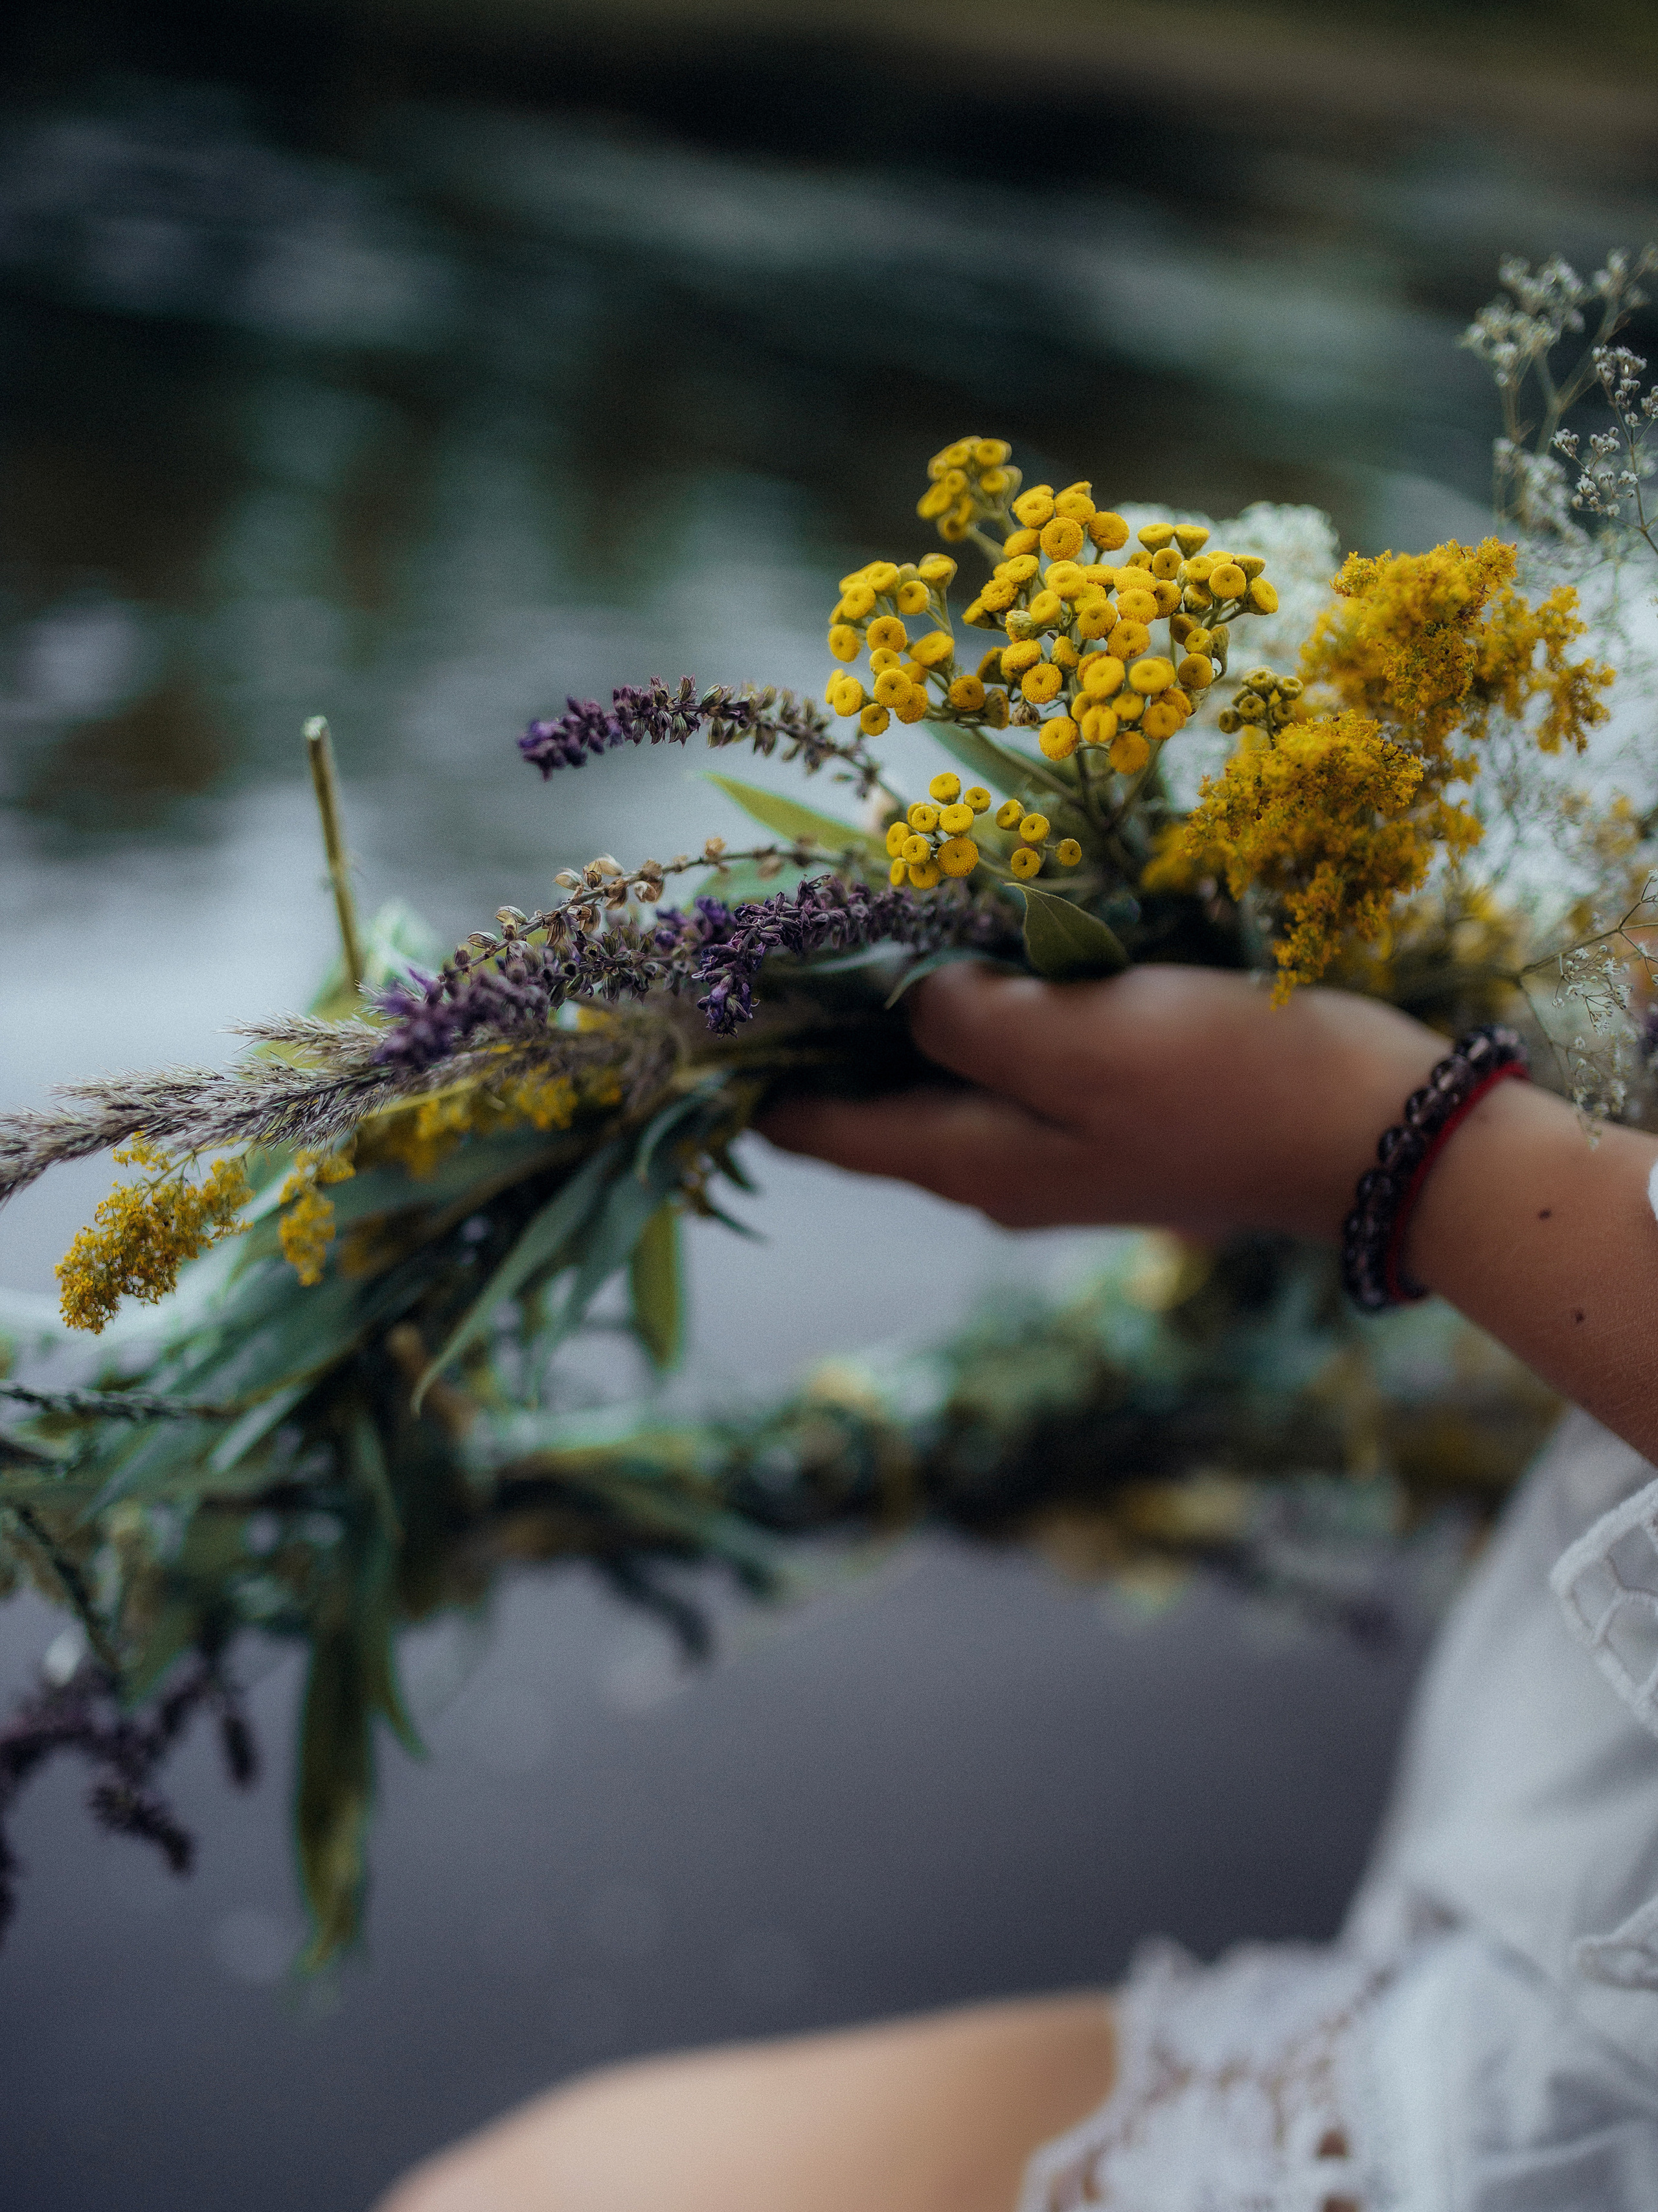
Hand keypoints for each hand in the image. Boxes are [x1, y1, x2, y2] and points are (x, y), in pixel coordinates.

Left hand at [760, 963, 1443, 1243]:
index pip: (820, 1128)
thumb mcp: (1081, 1042)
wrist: (1374, 1139)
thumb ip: (970, 1022)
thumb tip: (905, 997)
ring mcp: (1055, 1152)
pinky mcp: (1108, 1119)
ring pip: (934, 1086)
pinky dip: (963, 1019)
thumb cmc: (1225, 1084)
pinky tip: (958, 959)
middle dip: (809, 1038)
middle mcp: (996, 1173)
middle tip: (753, 946)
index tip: (693, 1005)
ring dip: (884, 1022)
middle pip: (867, 1110)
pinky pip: (1003, 1069)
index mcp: (971, 1162)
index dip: (749, 1074)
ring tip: (834, 938)